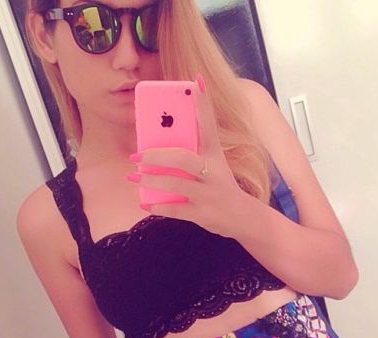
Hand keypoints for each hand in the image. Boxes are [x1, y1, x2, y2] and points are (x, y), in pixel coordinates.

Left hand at [126, 74, 248, 237]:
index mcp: (215, 156)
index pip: (209, 125)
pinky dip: (158, 207)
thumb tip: (157, 148)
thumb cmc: (221, 187)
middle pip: (182, 159)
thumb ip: (192, 155)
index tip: (196, 80)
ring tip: (133, 176)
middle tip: (137, 155)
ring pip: (175, 184)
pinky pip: (175, 210)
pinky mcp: (202, 214)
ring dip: (151, 180)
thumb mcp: (214, 166)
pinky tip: (145, 203)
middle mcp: (213, 172)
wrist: (244, 217)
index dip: (203, 103)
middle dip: (156, 156)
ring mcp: (208, 194)